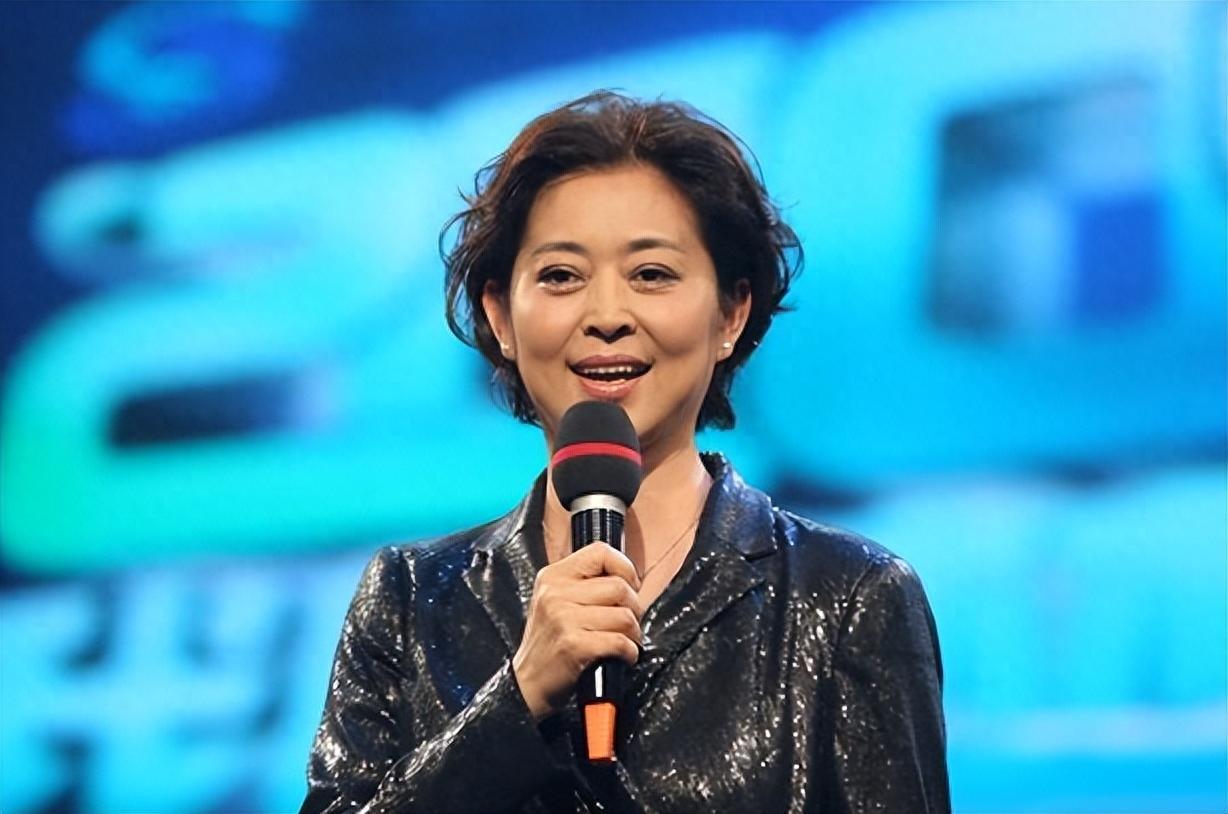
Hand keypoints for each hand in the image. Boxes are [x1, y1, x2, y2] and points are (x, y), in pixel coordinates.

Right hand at [512, 542, 643, 720]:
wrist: (527, 683)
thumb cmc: (548, 644)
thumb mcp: (555, 602)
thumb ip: (584, 584)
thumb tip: (628, 579)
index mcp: (553, 576)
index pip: (600, 552)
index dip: (624, 567)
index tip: (629, 584)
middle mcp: (556, 594)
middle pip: (619, 586)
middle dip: (634, 607)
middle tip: (627, 622)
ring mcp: (564, 619)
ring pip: (624, 615)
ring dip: (633, 632)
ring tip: (625, 640)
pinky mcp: (574, 645)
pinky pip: (620, 641)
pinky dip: (629, 652)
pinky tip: (622, 655)